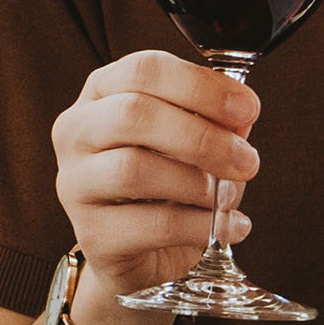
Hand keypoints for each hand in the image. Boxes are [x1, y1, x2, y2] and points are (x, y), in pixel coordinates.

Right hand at [47, 52, 255, 324]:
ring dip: (199, 184)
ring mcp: (76, 184)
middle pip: (133, 114)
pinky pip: (153, 225)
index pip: (142, 70)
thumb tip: (241, 114)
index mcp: (101, 94)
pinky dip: (201, 226)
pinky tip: (227, 227)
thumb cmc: (167, 186)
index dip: (200, 85)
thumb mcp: (191, 143)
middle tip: (247, 160)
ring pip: (136, 170)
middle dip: (202, 136)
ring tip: (229, 199)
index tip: (247, 108)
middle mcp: (77, 132)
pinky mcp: (94, 235)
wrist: (142, 255)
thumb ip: (215, 122)